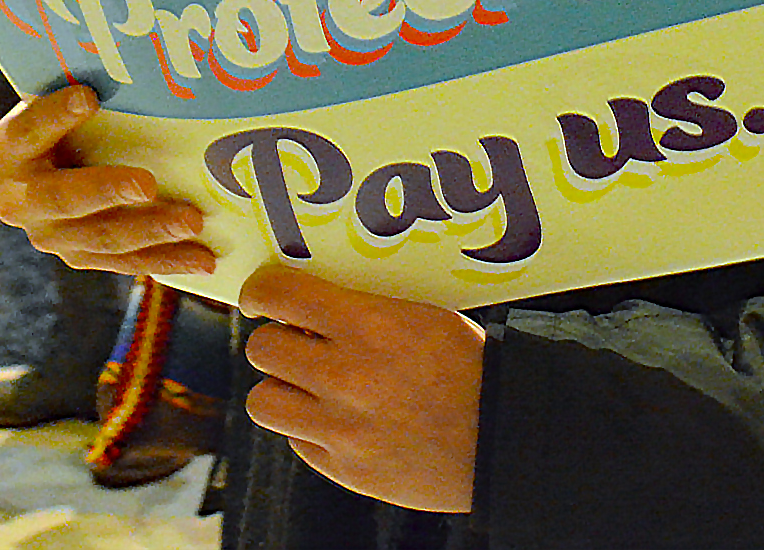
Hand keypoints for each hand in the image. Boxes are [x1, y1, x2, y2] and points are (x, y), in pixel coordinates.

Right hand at [0, 85, 215, 278]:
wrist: (40, 167)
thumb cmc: (60, 119)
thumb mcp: (56, 98)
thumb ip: (80, 89)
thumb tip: (135, 60)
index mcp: (6, 150)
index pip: (29, 130)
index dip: (55, 115)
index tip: (89, 96)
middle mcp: (18, 200)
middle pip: (65, 197)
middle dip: (108, 190)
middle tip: (147, 184)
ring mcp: (50, 236)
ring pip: (102, 237)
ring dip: (151, 231)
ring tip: (193, 221)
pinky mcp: (80, 257)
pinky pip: (125, 262)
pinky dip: (167, 261)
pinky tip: (204, 258)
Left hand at [239, 266, 484, 512]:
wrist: (503, 438)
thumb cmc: (466, 366)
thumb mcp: (418, 315)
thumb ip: (358, 310)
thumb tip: (305, 307)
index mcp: (366, 326)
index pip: (278, 295)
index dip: (260, 292)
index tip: (262, 297)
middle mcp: (345, 377)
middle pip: (261, 350)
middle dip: (277, 342)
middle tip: (298, 344)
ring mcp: (342, 430)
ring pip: (263, 401)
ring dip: (282, 389)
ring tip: (310, 386)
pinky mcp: (346, 470)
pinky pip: (297, 441)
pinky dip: (310, 429)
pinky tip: (343, 420)